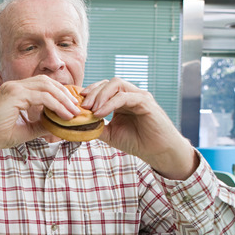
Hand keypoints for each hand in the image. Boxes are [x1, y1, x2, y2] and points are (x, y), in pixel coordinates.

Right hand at [0, 75, 80, 160]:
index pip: (43, 85)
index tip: (72, 106)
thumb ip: (42, 124)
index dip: (60, 93)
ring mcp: (14, 88)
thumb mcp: (27, 129)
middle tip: (77, 108)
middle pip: (47, 82)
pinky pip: (42, 96)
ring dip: (63, 99)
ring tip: (73, 112)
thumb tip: (60, 125)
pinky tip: (63, 114)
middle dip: (65, 94)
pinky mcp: (14, 94)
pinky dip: (56, 105)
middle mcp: (15, 86)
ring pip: (47, 86)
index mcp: (16, 91)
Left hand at [82, 78, 197, 179]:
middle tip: (82, 106)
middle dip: (92, 92)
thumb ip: (95, 126)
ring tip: (91, 109)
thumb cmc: (137, 142)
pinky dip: (110, 103)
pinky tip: (100, 113)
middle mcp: (131, 95)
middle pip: (108, 83)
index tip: (77, 103)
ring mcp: (139, 96)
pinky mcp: (145, 102)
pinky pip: (125, 96)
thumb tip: (76, 123)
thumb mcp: (110, 134)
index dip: (89, 92)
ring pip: (117, 84)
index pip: (103, 87)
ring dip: (100, 95)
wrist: (158, 152)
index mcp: (122, 100)